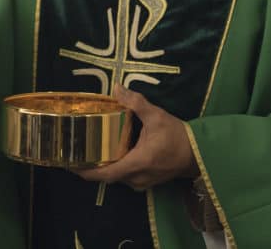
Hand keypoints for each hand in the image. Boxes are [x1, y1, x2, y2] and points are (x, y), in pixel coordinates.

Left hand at [78, 85, 198, 189]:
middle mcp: (136, 178)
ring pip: (117, 177)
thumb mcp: (156, 116)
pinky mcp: (147, 181)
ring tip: (90, 150)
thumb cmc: (177, 136)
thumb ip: (136, 103)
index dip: (86, 172)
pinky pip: (126, 176)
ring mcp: (142, 182)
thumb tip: (116, 88)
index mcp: (136, 164)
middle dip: (92, 166)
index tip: (70, 164)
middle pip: (108, 176)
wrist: (200, 154)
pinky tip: (112, 153)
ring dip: (105, 166)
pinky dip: (116, 167)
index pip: (105, 175)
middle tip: (77, 151)